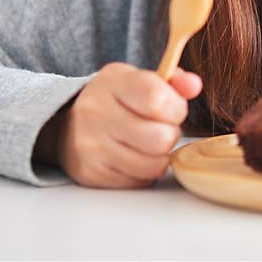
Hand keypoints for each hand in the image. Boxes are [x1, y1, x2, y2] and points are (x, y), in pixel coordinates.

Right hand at [42, 62, 201, 188]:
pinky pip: (138, 181)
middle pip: (160, 138)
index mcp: (112, 81)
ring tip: (148, 144)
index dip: (176, 108)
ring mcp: (91, 146)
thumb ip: (173, 82)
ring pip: (153, 165)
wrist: (67, 126)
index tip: (171, 108)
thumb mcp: (140, 81)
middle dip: (169, 135)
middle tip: (159, 129)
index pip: (157, 99)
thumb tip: (194, 85)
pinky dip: (143, 172)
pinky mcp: (91, 174)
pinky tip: (133, 156)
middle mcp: (96, 112)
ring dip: (159, 157)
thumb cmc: (115, 101)